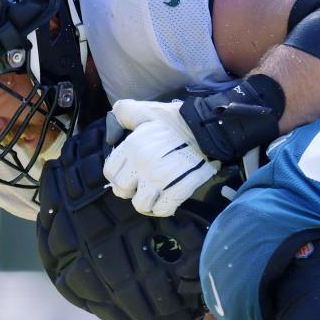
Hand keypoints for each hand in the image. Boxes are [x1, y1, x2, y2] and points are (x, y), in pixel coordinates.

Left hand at [103, 99, 219, 216]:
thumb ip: (125, 112)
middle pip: (122, 191)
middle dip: (130, 189)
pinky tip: (167, 199)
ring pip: (141, 205)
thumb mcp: (147, 110)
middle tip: (140, 184)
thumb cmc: (177, 119)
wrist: (209, 129)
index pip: (111, 172)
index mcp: (132, 146)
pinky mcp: (178, 191)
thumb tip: (113, 123)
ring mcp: (160, 181)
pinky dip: (163, 208)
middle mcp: (142, 165)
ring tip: (154, 193)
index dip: (118, 174)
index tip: (128, 173)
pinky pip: (163, 210)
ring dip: (147, 201)